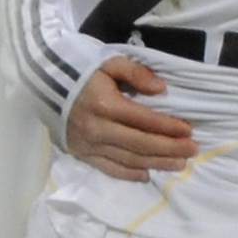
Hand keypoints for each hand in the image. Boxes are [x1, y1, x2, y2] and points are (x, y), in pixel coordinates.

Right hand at [66, 57, 198, 181]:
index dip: (168, 126)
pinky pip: (109, 168)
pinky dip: (129, 174)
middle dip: (168, 148)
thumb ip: (136, 72)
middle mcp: (97, 129)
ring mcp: (89, 145)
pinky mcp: (82, 154)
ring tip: (179, 164)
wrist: (46, 85)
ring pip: (128, 159)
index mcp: (105, 104)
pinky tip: (147, 174)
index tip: (188, 130)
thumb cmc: (83, 73)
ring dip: (156, 163)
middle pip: (139, 143)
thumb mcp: (109, 62)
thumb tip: (161, 88)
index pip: (144, 119)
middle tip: (192, 151)